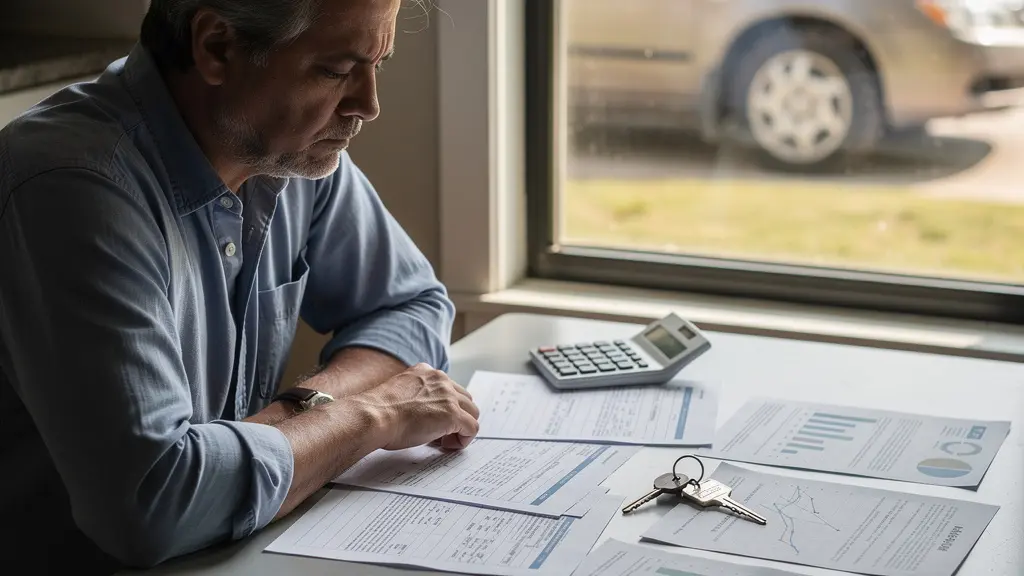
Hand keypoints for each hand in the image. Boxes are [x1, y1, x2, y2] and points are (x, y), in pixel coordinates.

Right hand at [353, 363, 479, 450]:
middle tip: (441, 434)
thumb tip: (425, 416)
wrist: (373, 416)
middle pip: (464, 399)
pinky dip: (464, 439)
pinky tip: (448, 445)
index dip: (445, 407)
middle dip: (457, 417)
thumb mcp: (398, 394)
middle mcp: (440, 379)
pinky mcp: (452, 414)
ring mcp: (448, 396)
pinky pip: (472, 428)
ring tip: (444, 441)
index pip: (449, 388)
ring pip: (472, 412)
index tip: (435, 421)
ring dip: (462, 427)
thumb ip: (415, 397)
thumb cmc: (378, 412)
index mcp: (426, 372)